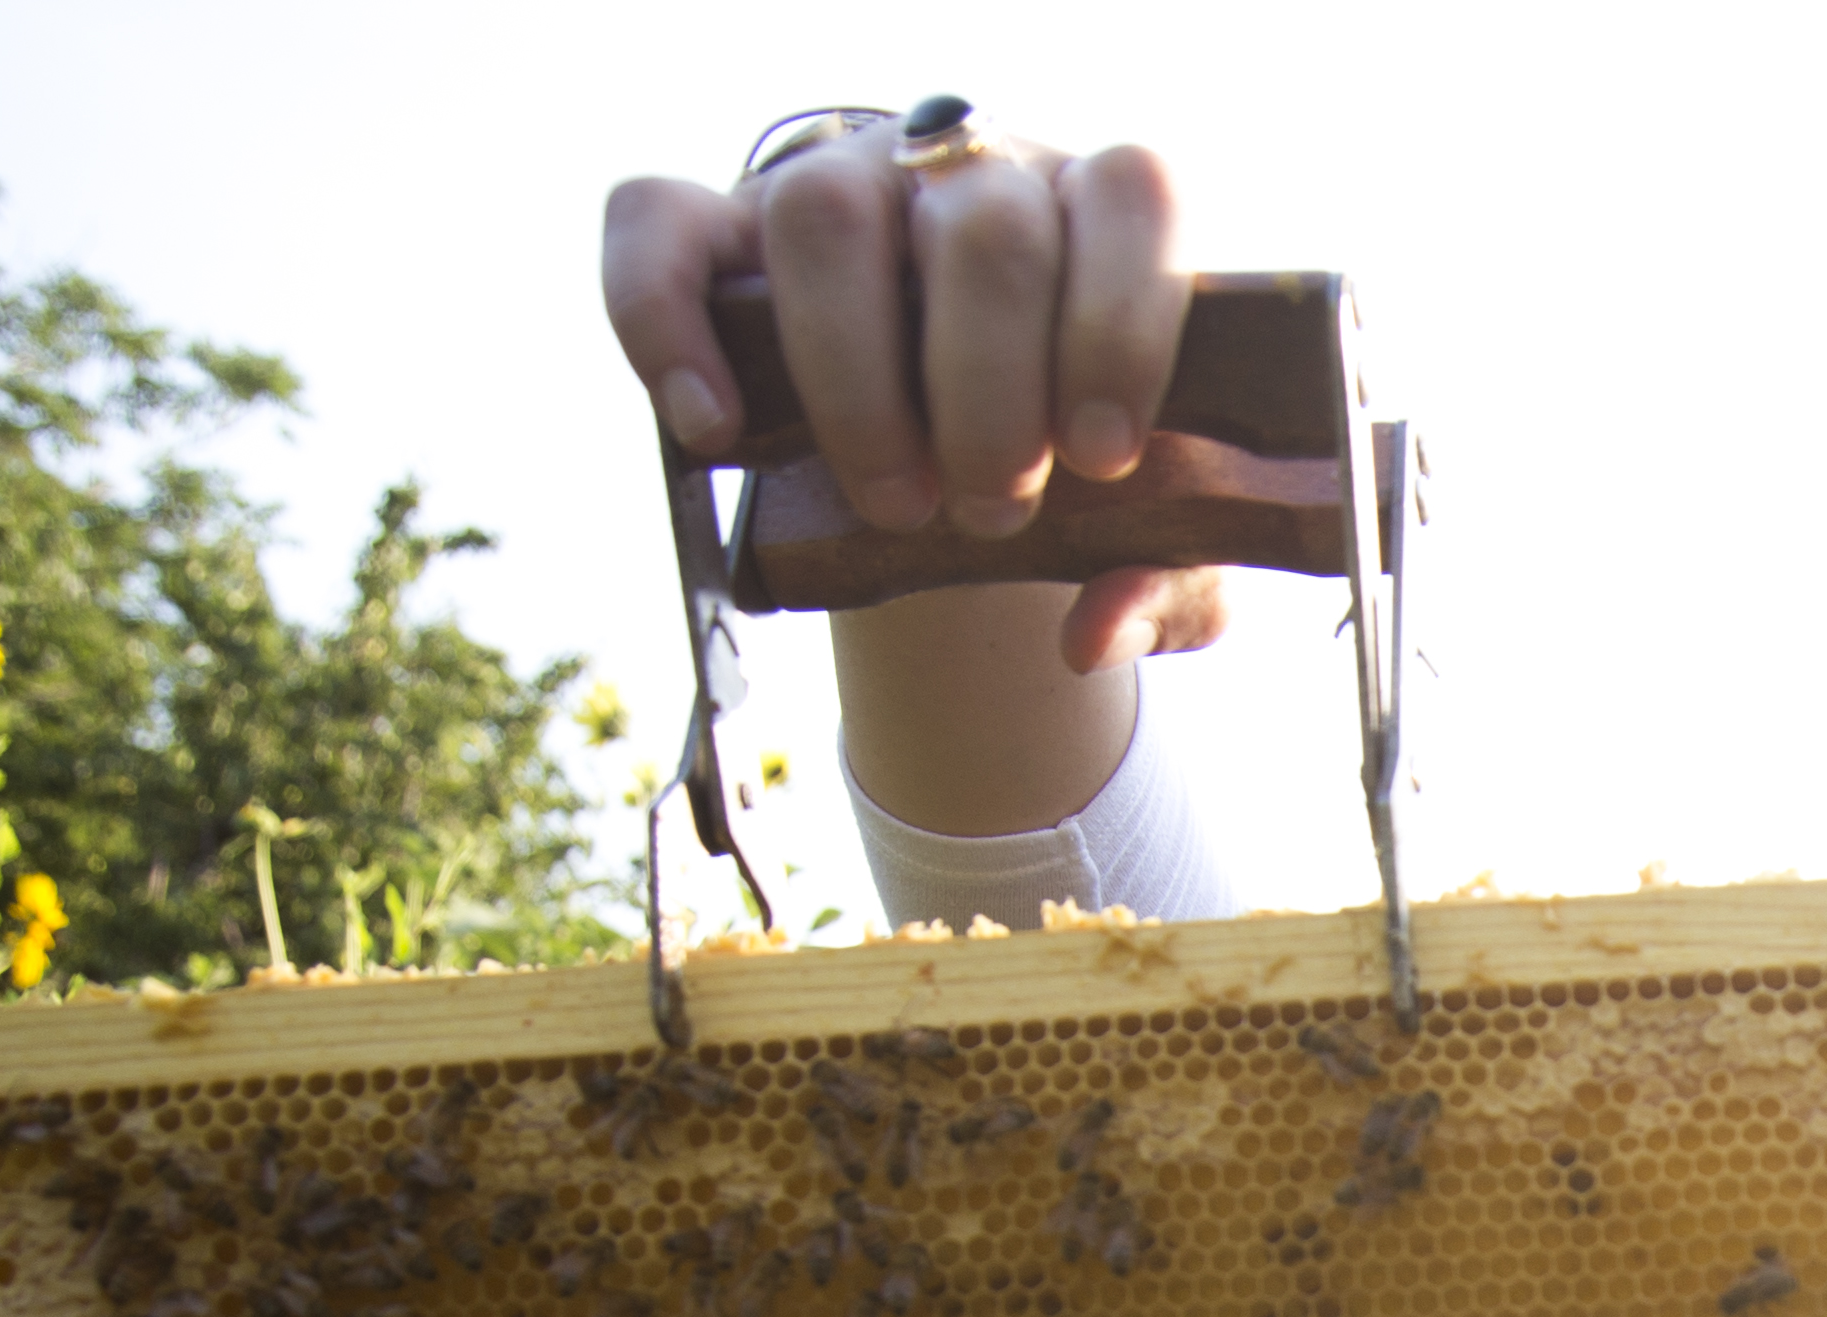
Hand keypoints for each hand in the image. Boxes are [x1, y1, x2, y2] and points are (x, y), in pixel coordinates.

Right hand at [597, 122, 1227, 678]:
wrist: (967, 424)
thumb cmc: (1073, 457)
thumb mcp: (1155, 530)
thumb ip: (1168, 583)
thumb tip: (1089, 631)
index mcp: (1096, 216)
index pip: (1128, 197)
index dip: (1119, 323)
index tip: (1100, 456)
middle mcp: (970, 174)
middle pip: (981, 231)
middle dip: (987, 397)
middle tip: (992, 511)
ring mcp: (843, 186)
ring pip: (826, 216)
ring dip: (856, 381)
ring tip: (893, 502)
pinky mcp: (722, 226)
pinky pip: (658, 226)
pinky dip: (665, 326)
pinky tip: (715, 432)